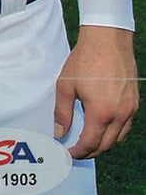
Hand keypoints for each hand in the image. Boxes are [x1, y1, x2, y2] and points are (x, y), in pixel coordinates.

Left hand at [55, 25, 136, 158]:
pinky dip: (115, 133)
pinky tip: (103, 128)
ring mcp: (130, 110)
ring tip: (89, 142)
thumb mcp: (65, 85)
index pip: (90, 143)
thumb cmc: (85, 61)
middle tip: (77, 151)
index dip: (79, 152)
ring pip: (119, 138)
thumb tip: (59, 132)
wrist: (108, 41)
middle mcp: (120, 115)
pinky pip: (126, 126)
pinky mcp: (135, 103)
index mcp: (101, 113)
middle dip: (91, 152)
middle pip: (107, 145)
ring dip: (104, 144)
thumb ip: (62, 112)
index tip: (69, 153)